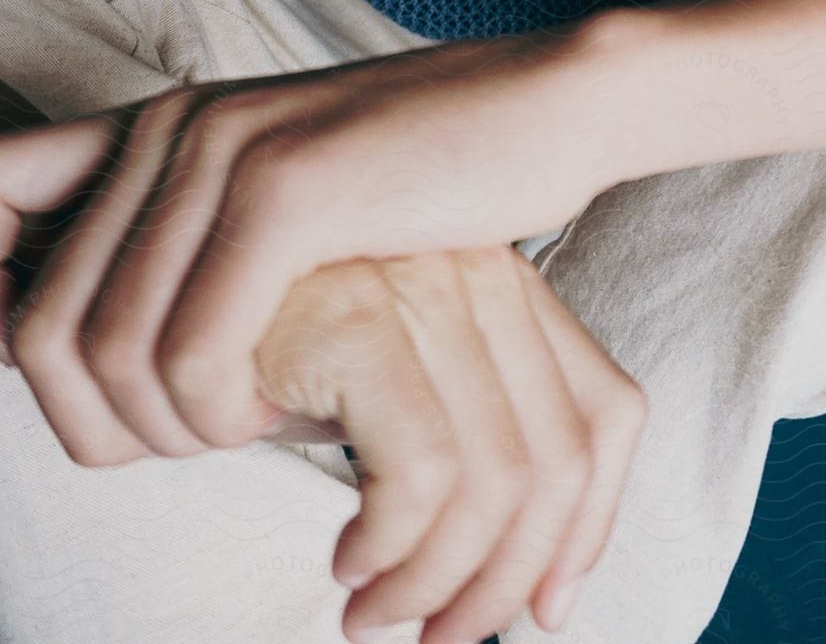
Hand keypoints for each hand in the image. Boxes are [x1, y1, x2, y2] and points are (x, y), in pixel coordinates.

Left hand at [0, 33, 598, 465]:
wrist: (546, 109)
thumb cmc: (424, 180)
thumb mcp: (282, 204)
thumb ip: (183, 247)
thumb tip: (64, 337)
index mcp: (156, 128)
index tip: (70, 389)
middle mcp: (168, 129)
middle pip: (37, 331)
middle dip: (104, 427)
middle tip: (203, 437)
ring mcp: (223, 151)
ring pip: (106, 357)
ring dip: (175, 430)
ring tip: (255, 420)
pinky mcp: (288, 191)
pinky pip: (191, 358)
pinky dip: (225, 416)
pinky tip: (289, 406)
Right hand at [254, 246, 646, 643]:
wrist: (163, 277)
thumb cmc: (278, 342)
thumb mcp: (394, 389)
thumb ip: (475, 448)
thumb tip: (552, 601)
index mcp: (506, 284)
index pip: (609, 414)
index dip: (589, 529)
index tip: (543, 614)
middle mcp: (481, 272)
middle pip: (559, 462)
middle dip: (505, 583)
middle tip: (440, 641)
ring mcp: (424, 284)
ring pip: (495, 482)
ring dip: (436, 582)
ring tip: (373, 614)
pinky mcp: (360, 311)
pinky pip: (421, 471)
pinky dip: (389, 546)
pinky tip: (343, 561)